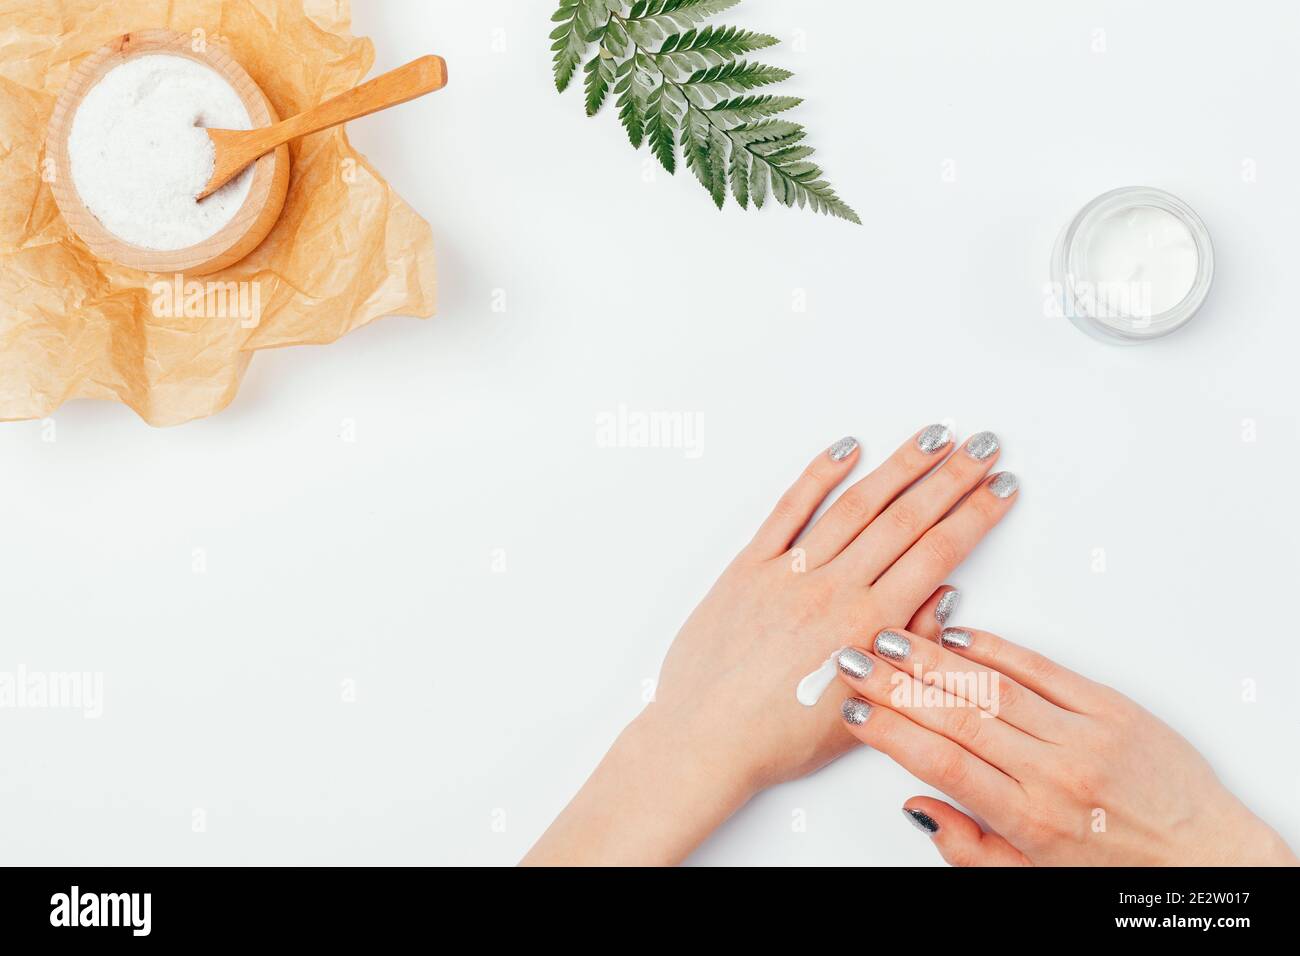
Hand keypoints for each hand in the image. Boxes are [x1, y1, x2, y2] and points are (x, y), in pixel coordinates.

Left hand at [524, 426, 1018, 864]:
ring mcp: (787, 574)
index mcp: (866, 628)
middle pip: (905, 520)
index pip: (937, 554)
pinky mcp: (747, 568)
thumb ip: (909, 653)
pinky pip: (787, 510)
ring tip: (932, 437)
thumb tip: (944, 596)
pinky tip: (846, 448)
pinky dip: (818, 475)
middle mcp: (831, 591)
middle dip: (951, 477)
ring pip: (854, 506)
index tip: (1002, 486)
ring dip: (898, 466)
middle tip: (984, 445)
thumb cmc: (778, 740)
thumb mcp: (862, 712)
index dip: (976, 515)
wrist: (703, 742)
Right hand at [833, 625, 1297, 865]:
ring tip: (889, 639)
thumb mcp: (1034, 880)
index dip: (891, 734)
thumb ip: (971, 848)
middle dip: (895, 685)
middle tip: (851, 662)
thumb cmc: (1119, 871)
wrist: (1208, 857)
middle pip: (958, 717)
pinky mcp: (1112, 707)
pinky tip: (961, 635)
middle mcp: (1055, 772)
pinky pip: (1044, 669)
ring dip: (934, 658)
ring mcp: (1086, 733)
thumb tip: (918, 808)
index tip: (853, 713)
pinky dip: (999, 648)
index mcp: (1031, 820)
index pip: (943, 765)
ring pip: (993, 686)